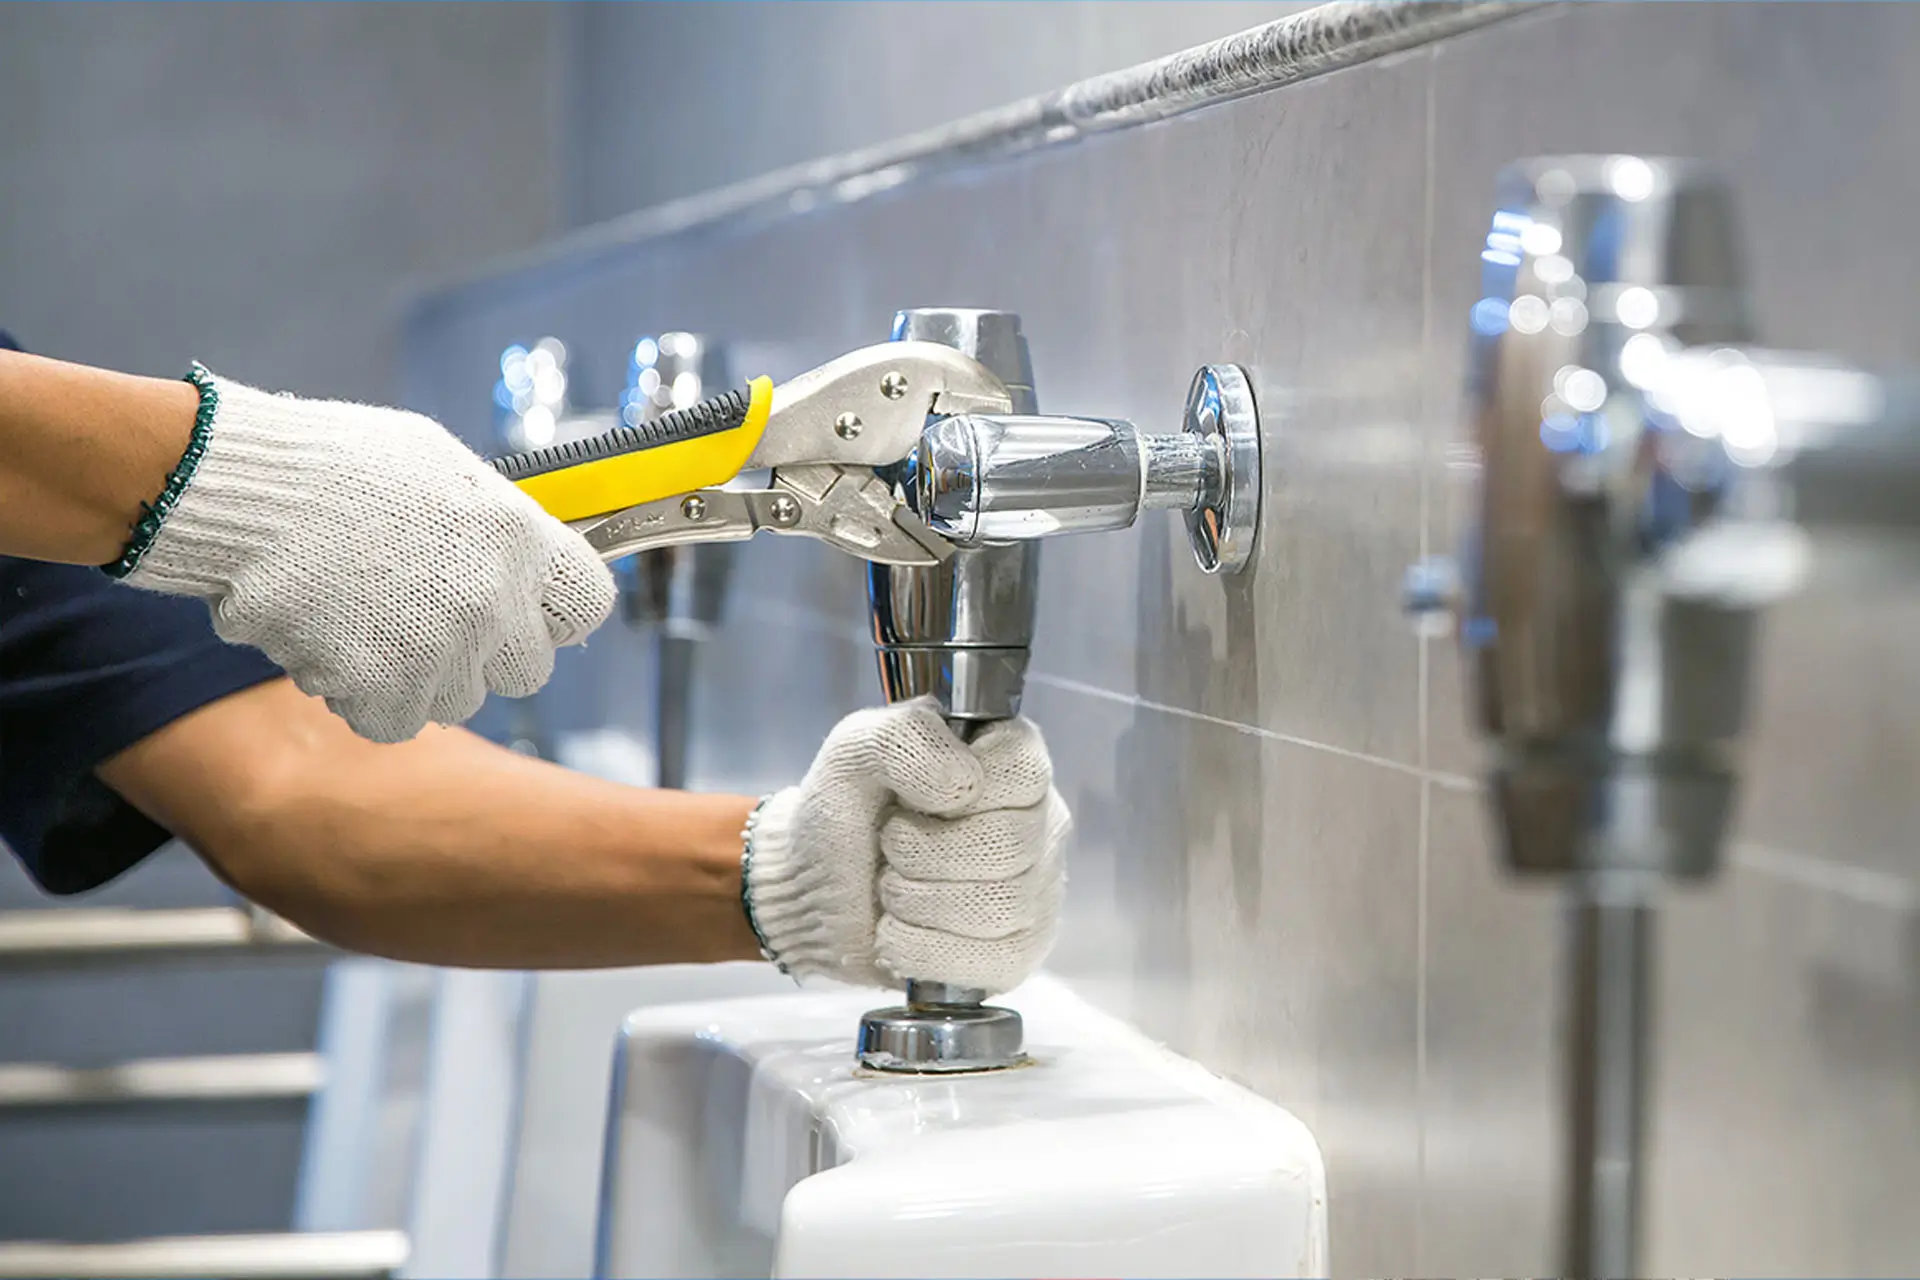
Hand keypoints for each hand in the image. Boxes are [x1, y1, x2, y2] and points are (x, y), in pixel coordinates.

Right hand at [125, 370, 614, 741]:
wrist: (248, 493)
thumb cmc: (337, 464)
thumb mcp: (442, 467)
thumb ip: (493, 523)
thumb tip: (515, 555)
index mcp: (519, 538)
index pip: (586, 605)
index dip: (553, 611)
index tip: (527, 607)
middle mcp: (493, 602)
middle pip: (527, 669)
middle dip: (487, 652)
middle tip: (434, 620)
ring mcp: (441, 652)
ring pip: (458, 700)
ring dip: (421, 674)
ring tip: (369, 620)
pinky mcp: (383, 690)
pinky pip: (395, 721)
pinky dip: (366, 697)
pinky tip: (337, 646)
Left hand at [743, 697, 1069, 993]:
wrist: (816, 889)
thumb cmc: (847, 813)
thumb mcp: (857, 750)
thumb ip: (905, 738)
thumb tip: (961, 783)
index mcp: (1011, 760)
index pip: (1021, 772)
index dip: (957, 792)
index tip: (911, 799)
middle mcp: (1039, 821)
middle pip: (1009, 845)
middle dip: (922, 853)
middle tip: (890, 847)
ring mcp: (1037, 890)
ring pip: (1000, 906)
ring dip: (918, 901)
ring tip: (892, 888)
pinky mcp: (1020, 951)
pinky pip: (995, 962)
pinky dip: (926, 951)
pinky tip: (899, 933)